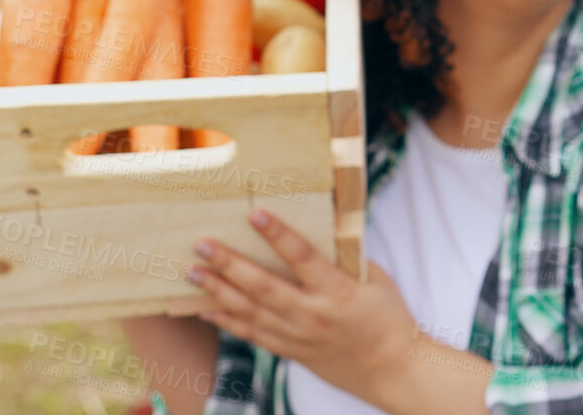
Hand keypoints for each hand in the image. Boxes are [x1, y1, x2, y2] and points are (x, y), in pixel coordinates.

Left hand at [189, 209, 419, 406]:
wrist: (391, 368)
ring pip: (249, 312)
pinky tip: (203, 309)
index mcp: (338, 291)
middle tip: (201, 244)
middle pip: (262, 286)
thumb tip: (321, 223)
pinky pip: (251, 334)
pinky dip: (225, 322)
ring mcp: (297, 336)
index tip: (255, 215)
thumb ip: (345, 255)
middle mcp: (312, 315)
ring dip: (217, 291)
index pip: (302, 258)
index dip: (278, 235)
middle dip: (229, 264)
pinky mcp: (290, 351)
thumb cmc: (388, 316)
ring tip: (191, 272)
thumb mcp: (376, 278)